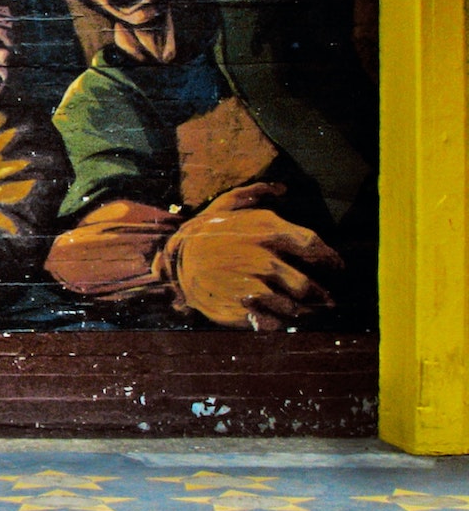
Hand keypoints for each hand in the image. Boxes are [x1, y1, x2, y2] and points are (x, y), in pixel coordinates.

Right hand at [153, 182, 340, 329]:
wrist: (174, 260)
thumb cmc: (207, 232)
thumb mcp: (226, 204)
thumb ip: (255, 193)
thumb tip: (282, 188)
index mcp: (267, 231)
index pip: (315, 248)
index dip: (331, 260)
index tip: (336, 268)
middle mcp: (264, 258)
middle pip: (308, 286)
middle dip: (320, 296)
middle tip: (325, 299)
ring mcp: (253, 284)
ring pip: (293, 308)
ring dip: (298, 311)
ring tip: (298, 309)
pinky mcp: (242, 307)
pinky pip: (273, 322)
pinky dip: (277, 322)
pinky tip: (274, 316)